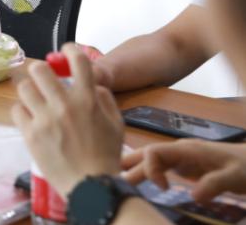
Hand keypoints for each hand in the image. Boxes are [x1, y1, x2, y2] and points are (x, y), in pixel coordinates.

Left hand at [11, 43, 125, 195]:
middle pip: (39, 69)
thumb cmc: (107, 156)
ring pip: (24, 88)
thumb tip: (91, 83)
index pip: (78, 62)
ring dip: (30, 91)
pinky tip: (31, 120)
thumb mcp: (116, 124)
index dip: (70, 49)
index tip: (66, 50)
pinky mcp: (30, 134)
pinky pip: (16, 111)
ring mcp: (44, 119)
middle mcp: (64, 105)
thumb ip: (104, 99)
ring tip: (36, 101)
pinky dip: (22, 113)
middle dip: (41, 71)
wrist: (91, 186)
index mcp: (88, 100)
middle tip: (43, 78)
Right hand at [122, 138, 245, 202]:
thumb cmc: (245, 166)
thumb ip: (214, 184)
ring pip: (151, 161)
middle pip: (146, 154)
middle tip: (114, 181)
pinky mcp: (186, 167)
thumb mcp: (234, 176)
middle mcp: (179, 152)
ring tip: (119, 181)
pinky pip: (161, 168)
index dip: (150, 169)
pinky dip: (148, 174)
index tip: (162, 189)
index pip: (154, 153)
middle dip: (129, 165)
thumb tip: (193, 196)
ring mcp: (182, 159)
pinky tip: (142, 183)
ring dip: (136, 170)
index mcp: (186, 150)